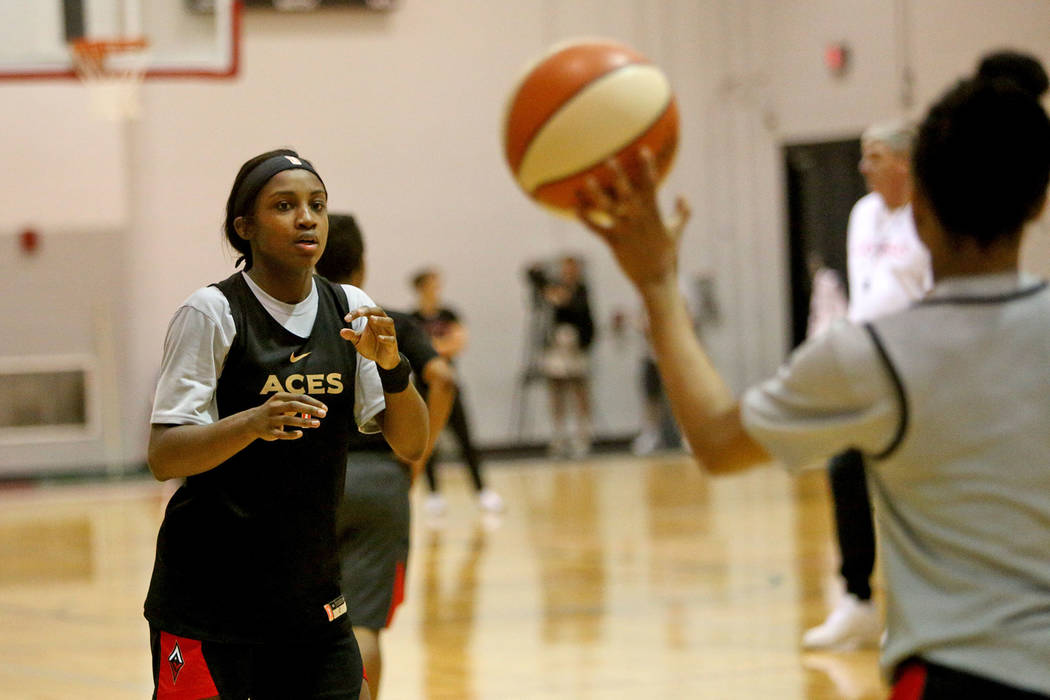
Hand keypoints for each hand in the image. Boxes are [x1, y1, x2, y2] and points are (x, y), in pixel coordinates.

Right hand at [250, 392, 327, 440]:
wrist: (252, 422)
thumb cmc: (275, 411)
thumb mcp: (284, 404)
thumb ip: (300, 405)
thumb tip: (320, 409)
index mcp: (280, 397)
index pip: (299, 397)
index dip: (313, 402)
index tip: (325, 408)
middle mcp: (274, 407)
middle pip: (294, 406)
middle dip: (310, 409)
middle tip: (323, 414)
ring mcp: (271, 419)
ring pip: (289, 420)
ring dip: (304, 421)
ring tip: (317, 424)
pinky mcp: (269, 431)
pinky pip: (282, 433)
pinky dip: (291, 434)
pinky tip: (301, 433)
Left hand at [341, 306, 400, 368]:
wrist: (382, 360)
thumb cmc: (371, 346)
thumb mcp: (358, 341)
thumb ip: (352, 335)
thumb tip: (342, 331)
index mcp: (373, 320)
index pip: (366, 311)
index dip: (356, 313)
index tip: (346, 319)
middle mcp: (382, 323)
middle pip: (379, 311)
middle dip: (369, 311)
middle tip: (360, 312)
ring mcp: (389, 332)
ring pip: (389, 321)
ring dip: (381, 320)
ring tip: (372, 319)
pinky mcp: (392, 343)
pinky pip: (391, 338)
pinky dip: (386, 337)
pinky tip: (379, 338)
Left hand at [574, 147, 691, 291]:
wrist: (656, 280)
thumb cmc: (666, 254)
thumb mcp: (677, 231)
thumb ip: (683, 212)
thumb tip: (684, 196)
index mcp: (654, 213)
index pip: (651, 186)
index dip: (647, 168)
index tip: (642, 150)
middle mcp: (638, 219)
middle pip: (627, 193)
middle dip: (619, 176)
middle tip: (608, 159)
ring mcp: (626, 231)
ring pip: (609, 210)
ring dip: (597, 195)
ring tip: (586, 181)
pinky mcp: (614, 243)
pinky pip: (598, 229)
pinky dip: (586, 220)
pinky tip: (574, 209)